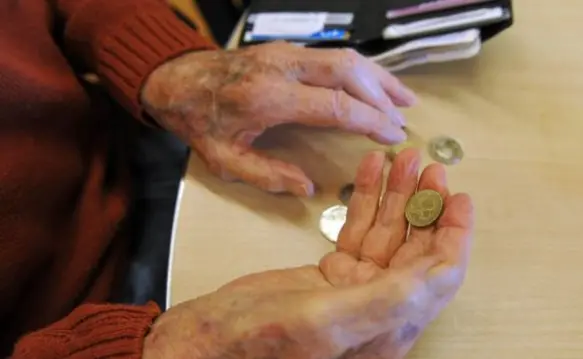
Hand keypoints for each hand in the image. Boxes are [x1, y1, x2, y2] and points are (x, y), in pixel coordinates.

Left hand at [141, 42, 417, 196]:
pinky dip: (361, 70)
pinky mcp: (288, 49)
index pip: (336, 105)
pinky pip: (334, 55)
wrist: (176, 79)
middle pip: (349, 73)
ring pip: (346, 58)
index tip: (393, 136)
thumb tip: (306, 187)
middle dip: (382, 97)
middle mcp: (283, 68)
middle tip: (404, 121)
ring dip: (379, 78)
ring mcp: (287, 53)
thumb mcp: (224, 160)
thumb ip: (267, 176)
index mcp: (269, 97)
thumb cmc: (200, 121)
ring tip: (404, 100)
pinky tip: (375, 83)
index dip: (371, 121)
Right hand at [142, 149, 473, 358]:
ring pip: (387, 233)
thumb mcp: (325, 322)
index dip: (454, 236)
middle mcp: (377, 307)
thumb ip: (385, 300)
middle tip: (432, 170)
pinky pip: (358, 230)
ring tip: (404, 162)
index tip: (459, 199)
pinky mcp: (331, 273)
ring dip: (398, 196)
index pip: (439, 277)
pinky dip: (366, 200)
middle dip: (427, 205)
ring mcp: (353, 288)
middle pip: (417, 248)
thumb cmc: (257, 345)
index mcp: (388, 327)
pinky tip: (371, 175)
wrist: (210, 342)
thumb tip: (437, 274)